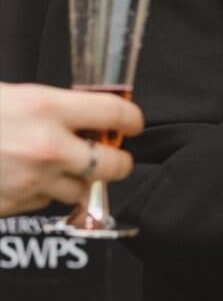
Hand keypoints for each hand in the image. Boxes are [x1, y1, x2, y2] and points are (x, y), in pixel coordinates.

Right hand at [0, 81, 143, 216]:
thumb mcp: (9, 94)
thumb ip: (49, 106)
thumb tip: (78, 114)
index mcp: (45, 108)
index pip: (114, 112)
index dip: (131, 119)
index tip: (132, 123)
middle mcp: (47, 148)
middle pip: (112, 165)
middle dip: (118, 161)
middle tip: (114, 156)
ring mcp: (33, 181)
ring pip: (80, 190)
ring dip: (76, 179)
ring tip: (60, 166)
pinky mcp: (14, 206)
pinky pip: (44, 203)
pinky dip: (41, 192)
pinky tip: (25, 177)